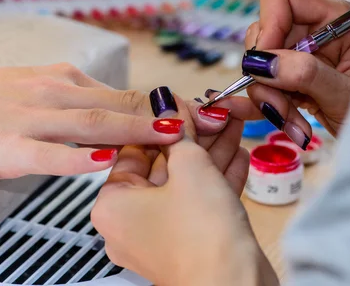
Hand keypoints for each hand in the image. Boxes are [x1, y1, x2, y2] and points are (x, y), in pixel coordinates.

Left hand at [91, 120, 278, 285]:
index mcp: (112, 205)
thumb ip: (180, 132)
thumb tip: (170, 105)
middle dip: (193, 137)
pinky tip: (238, 154)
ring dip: (210, 154)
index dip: (162, 123)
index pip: (133, 150)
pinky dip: (217, 180)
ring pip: (185, 183)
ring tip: (231, 125)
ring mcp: (160, 235)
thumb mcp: (189, 167)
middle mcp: (129, 223)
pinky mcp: (188, 243)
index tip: (181, 105)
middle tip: (212, 113)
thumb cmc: (201, 237)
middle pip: (162, 166)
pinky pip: (199, 203)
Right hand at [236, 0, 349, 138]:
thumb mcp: (347, 93)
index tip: (265, 63)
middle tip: (278, 105)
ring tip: (292, 123)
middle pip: (264, 35)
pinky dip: (263, 107)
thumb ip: (307, 74)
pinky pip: (262, 86)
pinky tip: (276, 122)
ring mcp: (301, 57)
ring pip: (259, 66)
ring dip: (267, 98)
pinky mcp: (292, 81)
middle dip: (265, 73)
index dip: (267, 24)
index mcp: (336, 20)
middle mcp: (314, 33)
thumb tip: (262, 63)